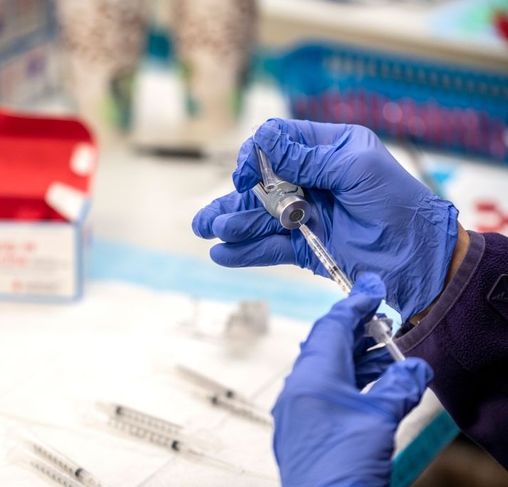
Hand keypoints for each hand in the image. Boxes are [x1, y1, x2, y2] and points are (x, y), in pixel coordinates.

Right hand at [192, 119, 457, 319]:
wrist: (418, 258)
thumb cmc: (397, 204)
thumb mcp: (356, 169)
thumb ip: (308, 158)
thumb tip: (264, 140)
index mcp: (329, 150)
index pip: (280, 141)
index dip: (258, 153)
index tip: (247, 171)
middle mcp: (312, 180)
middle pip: (261, 182)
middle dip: (235, 196)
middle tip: (215, 212)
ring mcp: (305, 214)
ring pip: (259, 216)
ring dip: (232, 222)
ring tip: (207, 229)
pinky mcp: (303, 247)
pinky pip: (268, 246)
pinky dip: (245, 250)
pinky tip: (221, 253)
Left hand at [273, 274, 432, 485]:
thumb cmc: (344, 467)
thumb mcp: (380, 421)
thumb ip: (397, 388)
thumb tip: (414, 368)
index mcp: (311, 377)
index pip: (331, 326)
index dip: (354, 304)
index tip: (372, 289)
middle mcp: (297, 389)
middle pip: (326, 346)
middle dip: (357, 331)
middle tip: (383, 323)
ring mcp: (295, 410)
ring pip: (325, 370)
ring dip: (355, 359)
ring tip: (385, 355)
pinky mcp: (300, 429)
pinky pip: (322, 392)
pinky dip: (347, 383)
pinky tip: (371, 387)